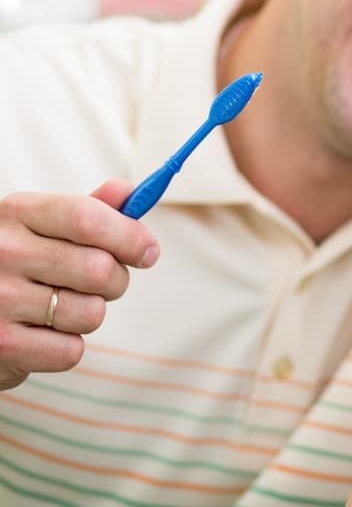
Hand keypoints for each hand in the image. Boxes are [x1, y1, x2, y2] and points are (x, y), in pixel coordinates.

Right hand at [0, 179, 160, 388]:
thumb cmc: (9, 263)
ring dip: (88, 314)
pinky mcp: (1, 345)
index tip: (148, 251)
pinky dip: (65, 346)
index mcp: (17, 213)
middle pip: (100, 269)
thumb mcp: (36, 225)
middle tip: (99, 283)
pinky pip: (70, 350)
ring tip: (60, 307)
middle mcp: (4, 253)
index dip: (130, 236)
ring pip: (92, 312)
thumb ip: (85, 210)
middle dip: (116, 280)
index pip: (88, 218)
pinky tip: (41, 333)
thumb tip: (127, 192)